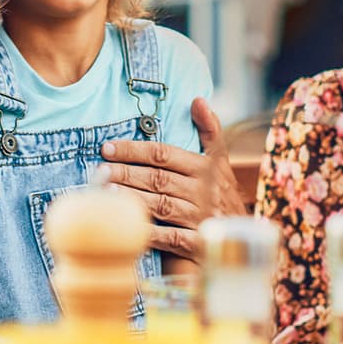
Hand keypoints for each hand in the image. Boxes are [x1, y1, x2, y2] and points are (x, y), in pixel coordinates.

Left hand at [91, 98, 245, 261]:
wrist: (241, 238)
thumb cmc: (221, 194)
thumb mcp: (221, 162)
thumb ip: (210, 131)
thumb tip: (198, 100)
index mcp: (206, 168)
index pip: (164, 154)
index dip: (134, 150)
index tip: (108, 148)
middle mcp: (203, 191)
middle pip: (158, 178)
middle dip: (126, 173)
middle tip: (100, 169)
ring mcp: (200, 217)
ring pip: (160, 205)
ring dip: (132, 198)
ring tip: (106, 192)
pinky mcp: (197, 243)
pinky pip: (169, 237)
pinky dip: (148, 232)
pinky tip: (127, 226)